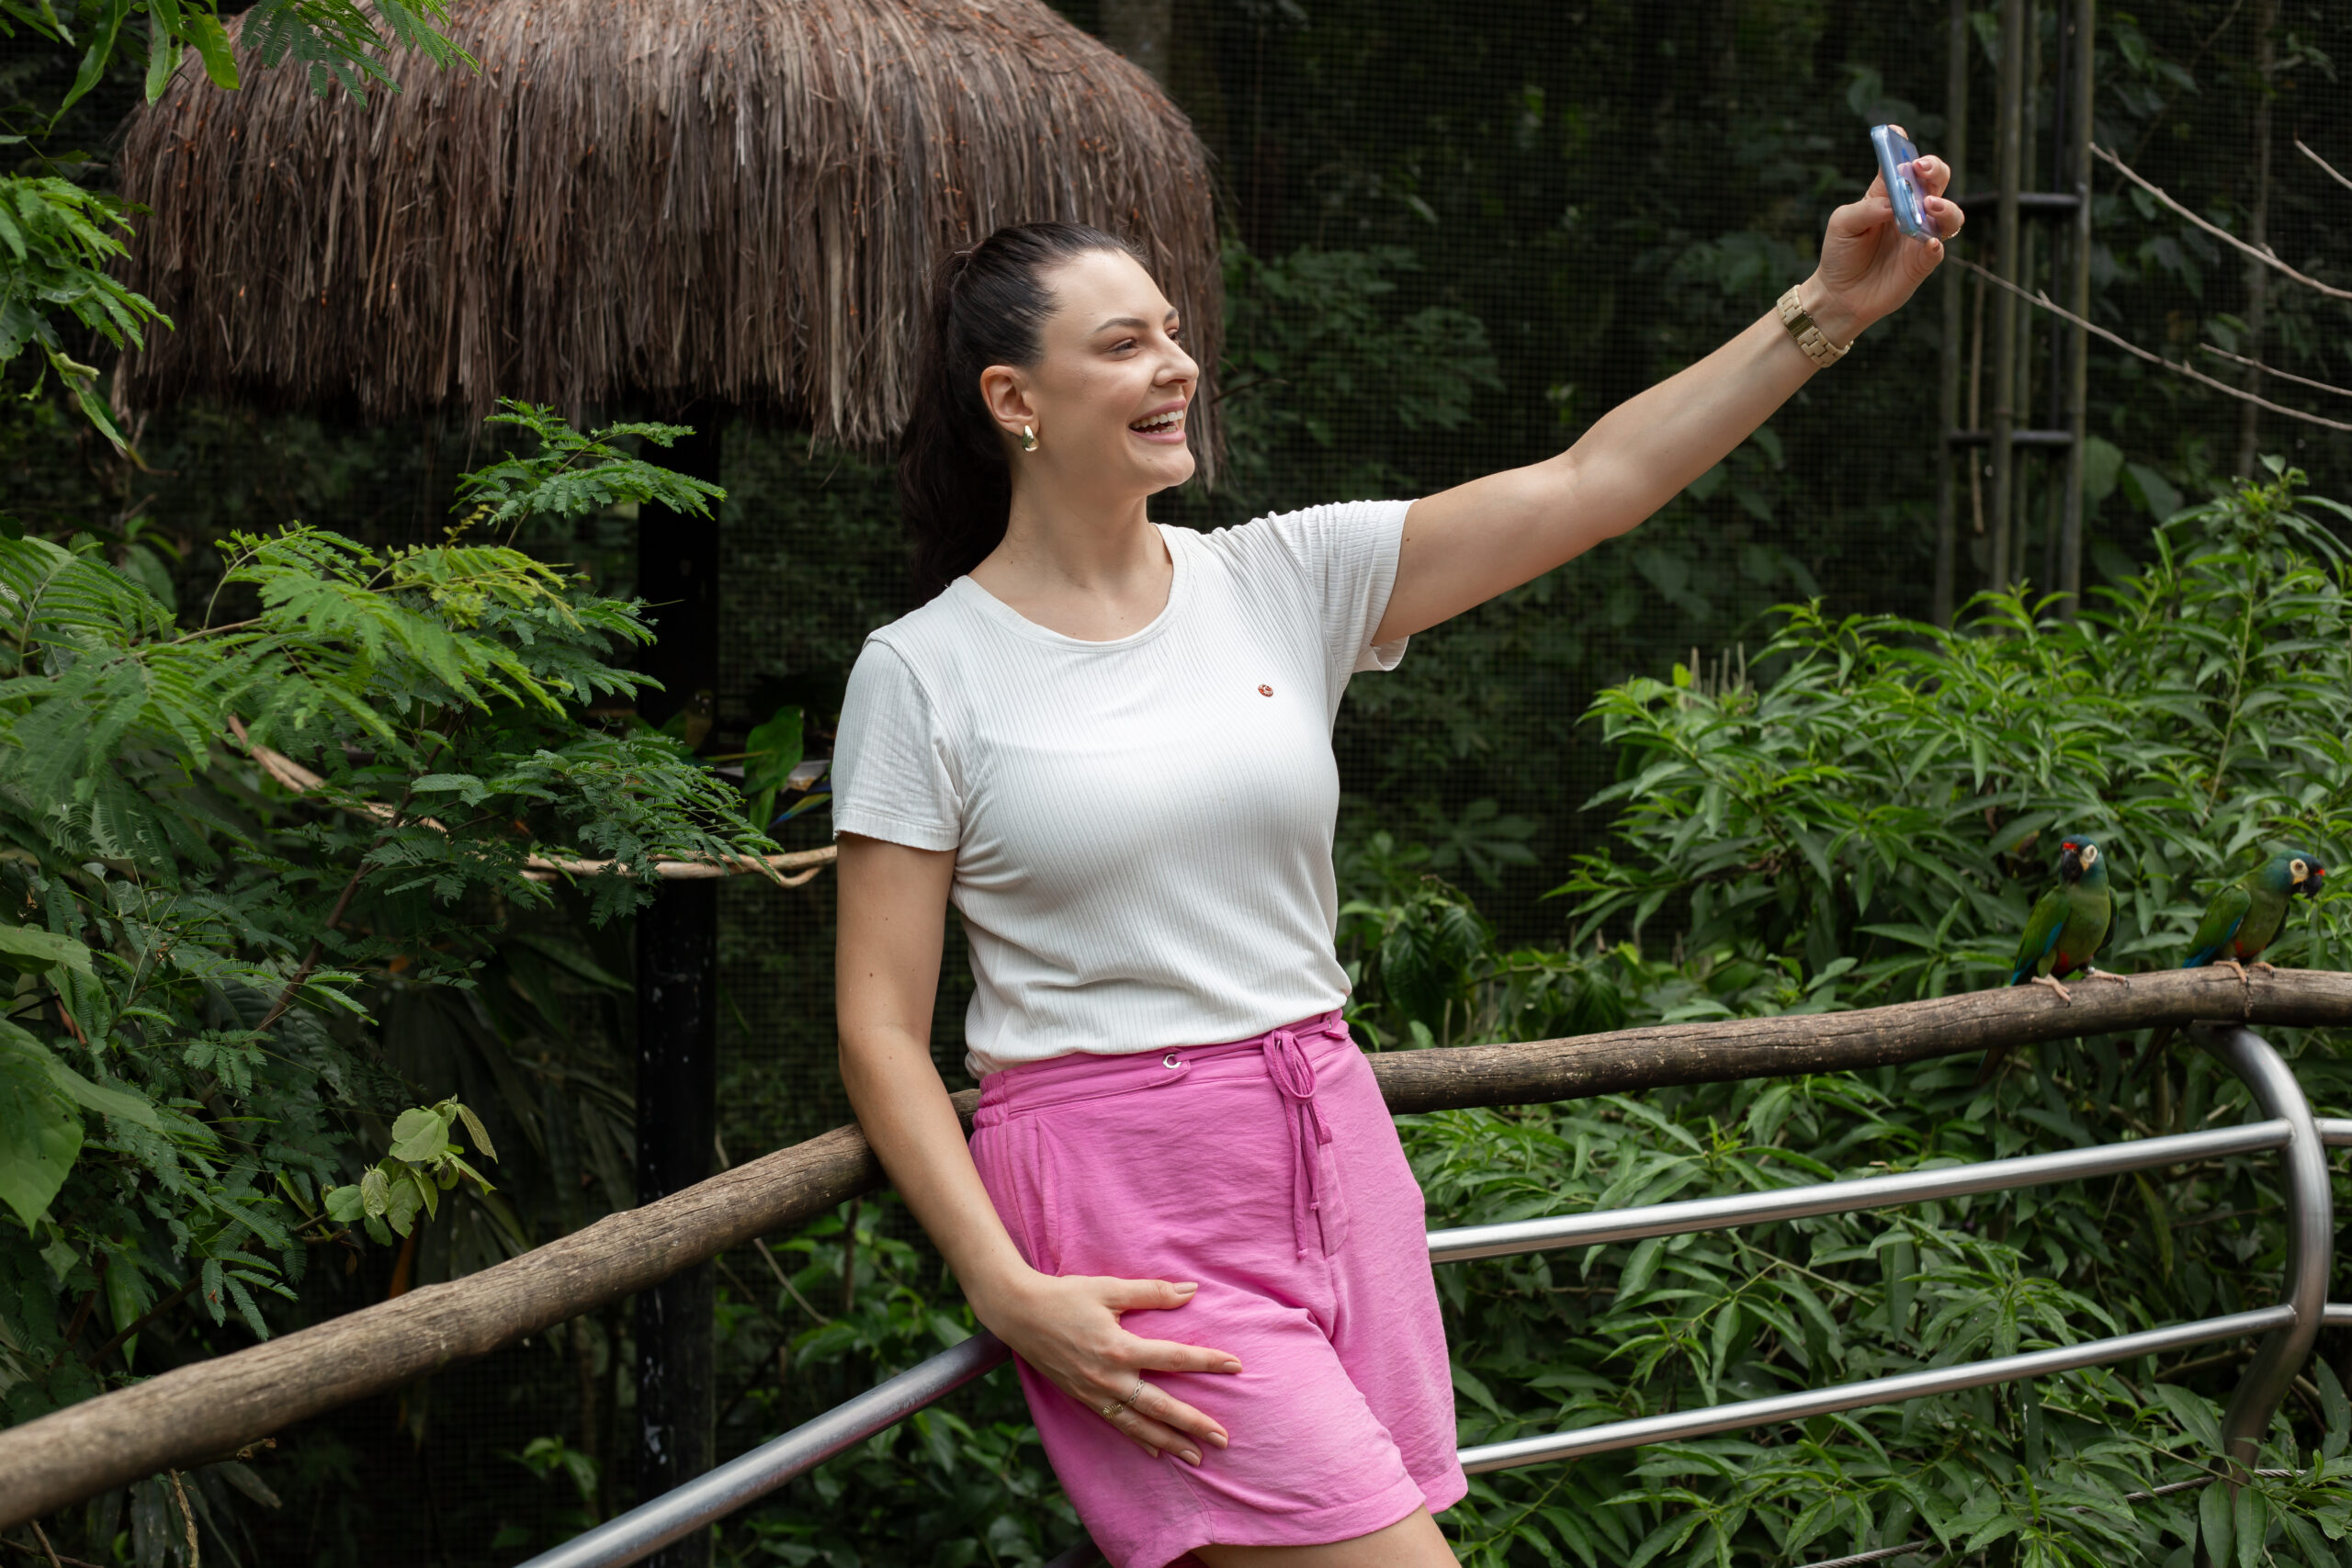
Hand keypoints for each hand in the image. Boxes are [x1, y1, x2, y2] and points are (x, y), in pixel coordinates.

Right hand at [977, 1270, 1241, 1464]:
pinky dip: (1137, 1439)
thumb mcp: (1109, 1288)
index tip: (1236, 1366)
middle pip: (1160, 1406)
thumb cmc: (1065, 1296)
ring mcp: (1094, 1392)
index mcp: (1119, 1347)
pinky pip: (1115, 1425)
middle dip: (1193, 1424)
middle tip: (1224, 1439)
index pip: (1174, 1358)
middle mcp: (1109, 1377)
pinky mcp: (1082, 1398)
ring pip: (1138, 1425)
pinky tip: (1155, 1451)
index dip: (1207, 1362)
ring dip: (1169, 1441)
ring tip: (1196, 1457)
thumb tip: (1191, 1291)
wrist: (1017, 1313)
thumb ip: (1152, 1292)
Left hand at [1806, 128, 1963, 344]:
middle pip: (1935, 180)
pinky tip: (1927, 244)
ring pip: (1949, 213)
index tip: (1897, 133)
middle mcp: (1911, 209)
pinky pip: (1938, 249)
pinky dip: (1935, 244)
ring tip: (1928, 206)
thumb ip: (1867, 208)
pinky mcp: (1923, 261)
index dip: (1902, 145)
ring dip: (1944, 205)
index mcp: (1888, 192)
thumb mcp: (1842, 224)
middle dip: (1933, 169)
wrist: (1839, 295)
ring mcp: (1920, 234)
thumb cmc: (1839, 253)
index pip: (1901, 163)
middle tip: (1921, 169)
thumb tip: (1893, 204)